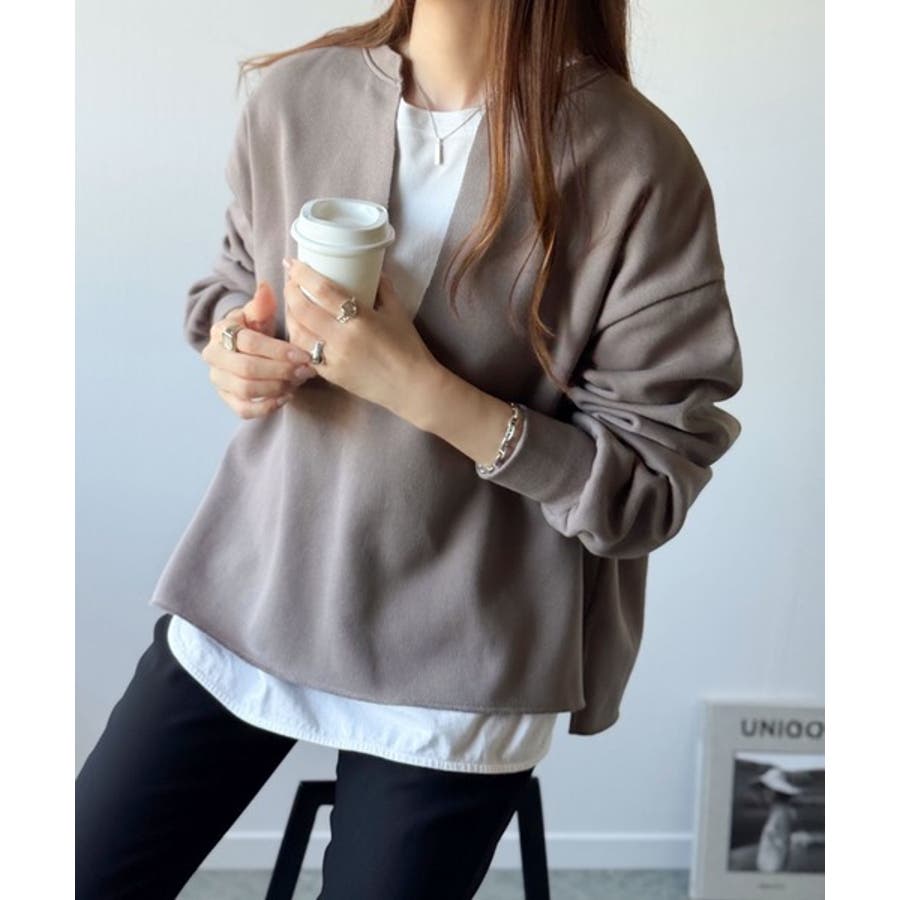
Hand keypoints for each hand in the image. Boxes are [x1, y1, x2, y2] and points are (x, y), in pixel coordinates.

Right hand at [201, 280, 315, 418]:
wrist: (243, 347)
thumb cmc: (256, 329)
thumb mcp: (260, 314)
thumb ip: (263, 304)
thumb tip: (266, 288)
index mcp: (221, 330)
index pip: (249, 343)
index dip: (277, 351)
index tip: (303, 355)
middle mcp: (213, 356)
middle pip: (246, 369)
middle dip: (280, 371)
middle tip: (305, 371)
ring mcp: (218, 379)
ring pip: (246, 390)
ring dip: (277, 388)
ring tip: (298, 381)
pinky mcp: (226, 399)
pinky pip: (244, 410)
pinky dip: (267, 407)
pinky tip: (286, 397)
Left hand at [282, 257, 440, 415]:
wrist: (412, 387)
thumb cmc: (408, 348)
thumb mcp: (398, 312)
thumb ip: (383, 288)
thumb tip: (374, 270)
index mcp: (360, 319)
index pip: (322, 290)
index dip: (302, 274)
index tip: (293, 263)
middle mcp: (341, 339)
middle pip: (302, 309)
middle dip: (290, 291)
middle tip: (291, 280)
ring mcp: (333, 359)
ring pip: (297, 333)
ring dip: (289, 315)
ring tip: (292, 304)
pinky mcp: (330, 375)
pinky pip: (305, 354)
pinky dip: (298, 339)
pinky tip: (299, 329)